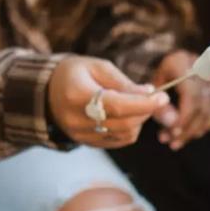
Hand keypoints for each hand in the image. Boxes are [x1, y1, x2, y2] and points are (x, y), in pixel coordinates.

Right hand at [46, 56, 168, 148]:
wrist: (46, 92)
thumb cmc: (75, 74)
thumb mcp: (98, 67)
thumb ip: (124, 82)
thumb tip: (150, 93)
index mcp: (77, 95)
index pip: (118, 106)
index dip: (144, 104)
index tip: (163, 97)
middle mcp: (76, 119)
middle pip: (124, 123)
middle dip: (145, 111)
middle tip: (153, 98)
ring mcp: (80, 135)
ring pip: (125, 135)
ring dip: (139, 121)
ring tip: (137, 105)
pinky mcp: (86, 143)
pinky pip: (118, 141)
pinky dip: (130, 130)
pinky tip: (128, 116)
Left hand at [152, 50, 209, 149]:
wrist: (162, 66)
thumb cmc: (152, 79)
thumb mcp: (150, 90)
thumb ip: (160, 106)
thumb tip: (173, 125)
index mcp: (180, 63)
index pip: (191, 94)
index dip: (184, 116)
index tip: (173, 132)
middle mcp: (200, 68)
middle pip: (201, 104)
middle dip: (188, 128)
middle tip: (172, 142)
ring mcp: (209, 79)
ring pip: (209, 110)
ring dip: (195, 130)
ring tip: (177, 142)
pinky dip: (204, 125)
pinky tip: (191, 134)